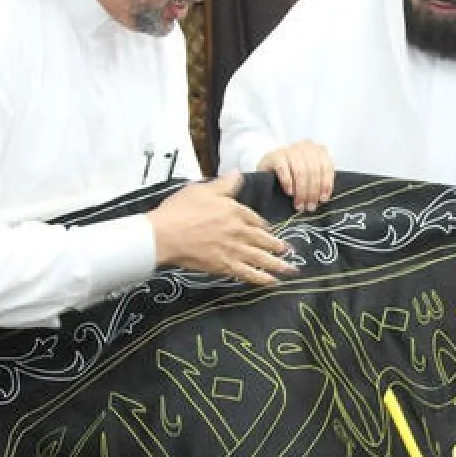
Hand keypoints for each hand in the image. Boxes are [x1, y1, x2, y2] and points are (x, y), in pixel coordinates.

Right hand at [146, 173, 296, 285]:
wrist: (164, 235)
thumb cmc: (180, 210)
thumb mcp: (202, 189)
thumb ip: (224, 184)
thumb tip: (238, 174)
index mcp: (234, 211)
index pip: (254, 219)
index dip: (263, 225)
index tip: (269, 230)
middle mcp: (238, 231)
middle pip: (263, 239)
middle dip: (278, 246)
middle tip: (291, 251)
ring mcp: (233, 250)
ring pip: (261, 258)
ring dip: (278, 264)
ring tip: (291, 270)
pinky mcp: (224, 266)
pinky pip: (248, 273)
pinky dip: (262, 279)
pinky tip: (272, 282)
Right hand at [257, 140, 333, 211]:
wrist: (269, 166)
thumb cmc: (292, 172)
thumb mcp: (310, 174)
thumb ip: (319, 181)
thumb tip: (323, 198)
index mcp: (318, 150)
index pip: (326, 167)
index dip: (325, 184)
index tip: (322, 200)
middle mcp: (305, 147)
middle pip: (313, 171)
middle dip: (312, 192)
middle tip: (309, 207)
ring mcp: (289, 150)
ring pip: (300, 172)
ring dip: (301, 191)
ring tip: (299, 204)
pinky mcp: (275, 156)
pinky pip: (284, 170)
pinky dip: (288, 182)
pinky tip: (290, 192)